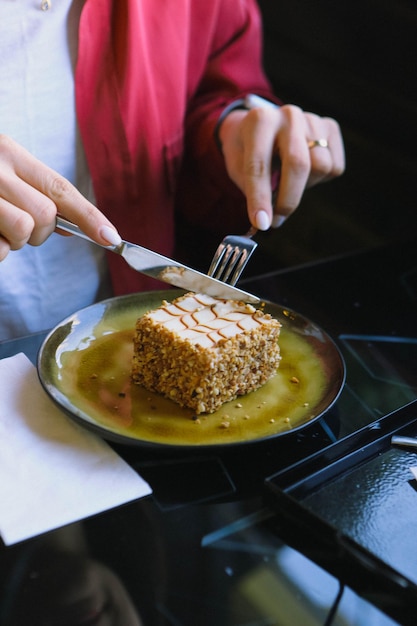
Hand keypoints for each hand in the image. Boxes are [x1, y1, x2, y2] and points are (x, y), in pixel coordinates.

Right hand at [0, 135, 120, 260]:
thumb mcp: (6, 174)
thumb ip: (38, 195)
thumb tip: (73, 229)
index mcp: (11, 153)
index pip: (61, 188)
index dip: (89, 216)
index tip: (111, 238)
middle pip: (46, 214)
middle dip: (41, 232)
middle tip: (20, 228)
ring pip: (24, 229)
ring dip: (17, 241)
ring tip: (0, 227)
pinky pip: (0, 249)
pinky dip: (0, 251)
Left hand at [218, 103, 344, 229]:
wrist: (261, 125)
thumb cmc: (246, 149)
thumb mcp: (237, 166)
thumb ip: (252, 190)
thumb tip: (267, 220)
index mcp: (260, 120)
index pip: (259, 164)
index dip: (260, 198)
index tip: (262, 223)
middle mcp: (288, 115)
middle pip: (298, 164)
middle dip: (288, 199)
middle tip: (277, 220)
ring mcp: (312, 119)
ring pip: (320, 167)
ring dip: (304, 187)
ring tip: (288, 182)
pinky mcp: (330, 128)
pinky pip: (334, 167)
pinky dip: (319, 179)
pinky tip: (303, 172)